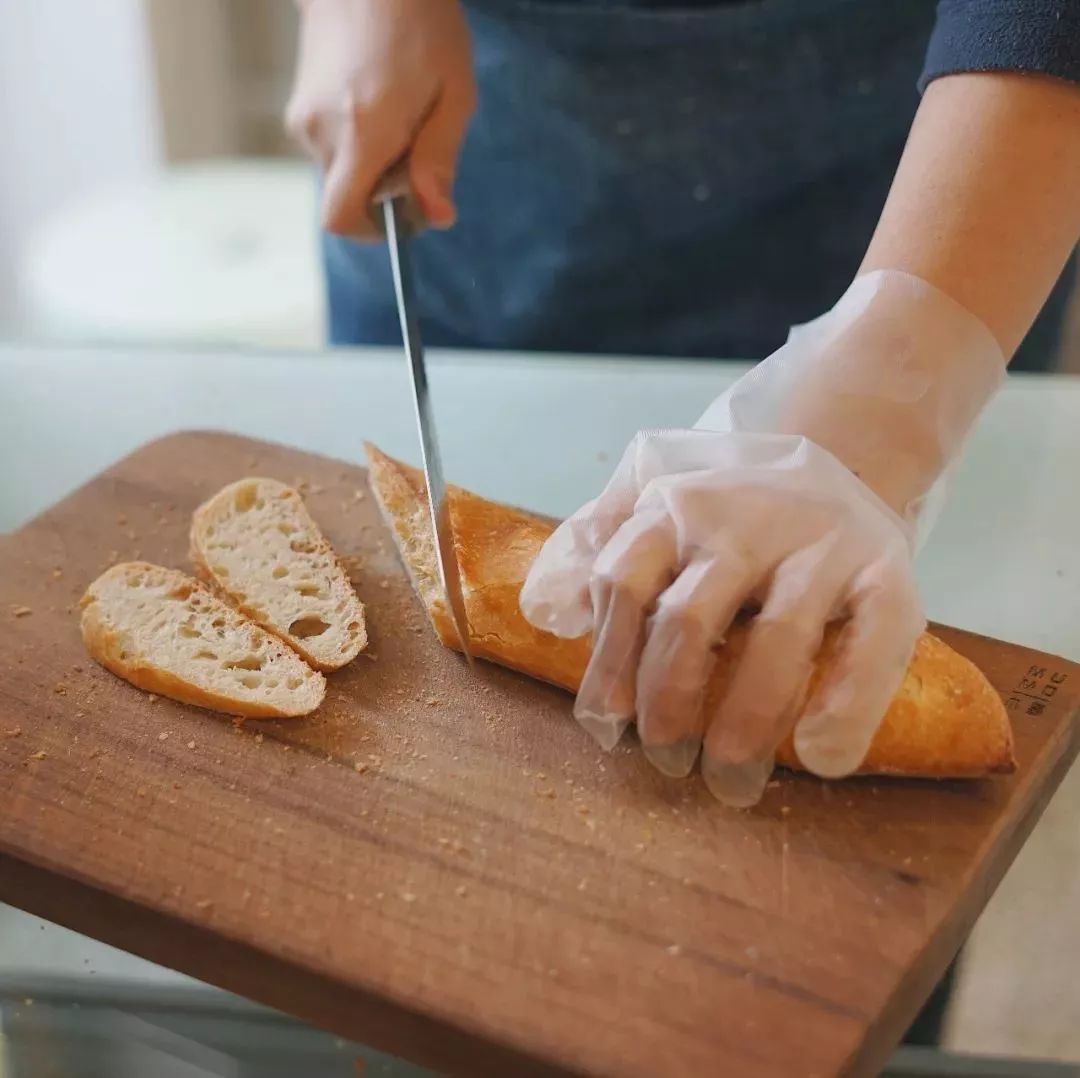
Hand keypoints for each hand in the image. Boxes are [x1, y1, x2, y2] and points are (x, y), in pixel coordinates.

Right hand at [286, 0, 476, 237]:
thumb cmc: (421, 24)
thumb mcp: (453, 94)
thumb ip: (439, 160)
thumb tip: (437, 217)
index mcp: (360, 133)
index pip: (341, 217)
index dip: (371, 231)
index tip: (401, 215)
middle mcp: (320, 131)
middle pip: (346, 197)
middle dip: (382, 189)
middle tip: (415, 146)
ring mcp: (303, 118)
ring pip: (340, 172)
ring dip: (371, 162)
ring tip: (399, 114)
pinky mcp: (298, 106)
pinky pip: (330, 147)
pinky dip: (357, 142)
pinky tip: (378, 102)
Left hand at [521, 271, 1003, 805]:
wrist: (838, 438)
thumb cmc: (727, 498)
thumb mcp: (650, 489)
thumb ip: (594, 538)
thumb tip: (547, 612)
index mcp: (675, 503)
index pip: (621, 584)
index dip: (609, 664)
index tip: (607, 726)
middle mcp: (746, 518)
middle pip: (689, 619)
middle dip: (669, 703)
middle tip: (666, 761)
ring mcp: (821, 542)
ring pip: (776, 639)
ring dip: (745, 721)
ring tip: (727, 779)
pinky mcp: (887, 569)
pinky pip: (873, 643)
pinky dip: (846, 705)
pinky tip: (819, 755)